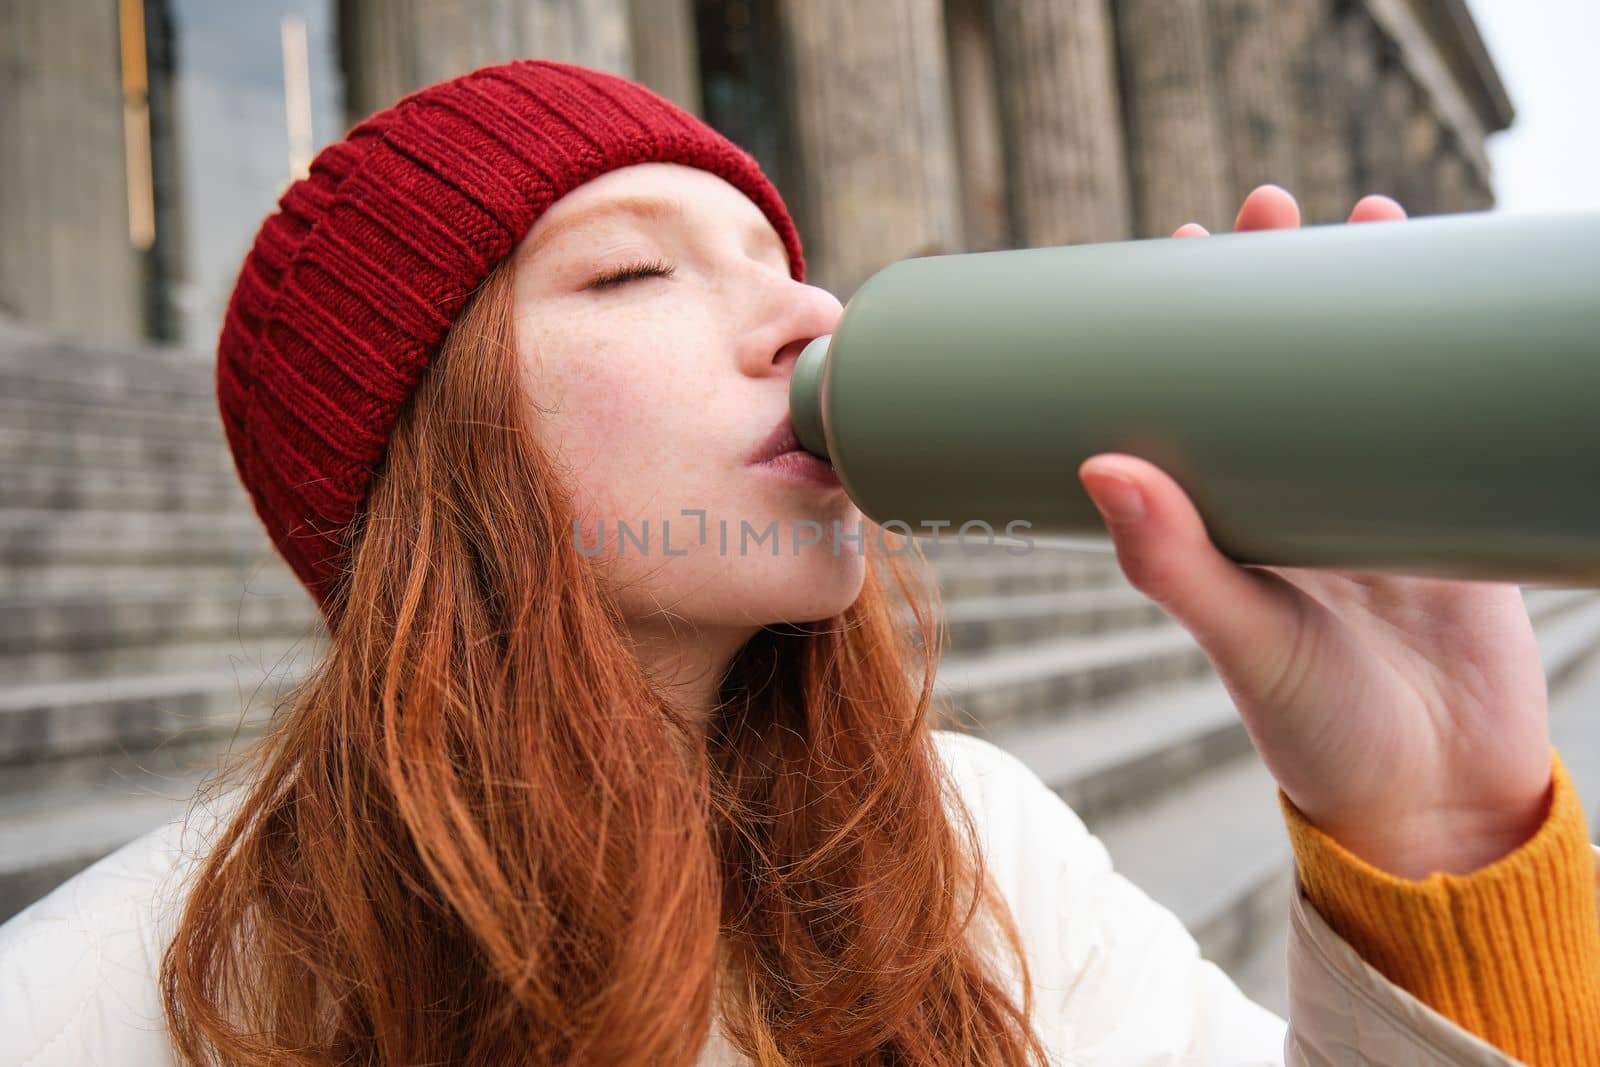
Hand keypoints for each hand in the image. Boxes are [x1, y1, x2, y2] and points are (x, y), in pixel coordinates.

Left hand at [1077, 185, 1552, 879]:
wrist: (1441, 800)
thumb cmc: (1320, 735)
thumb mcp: (1241, 642)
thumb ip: (1174, 565)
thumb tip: (1099, 463)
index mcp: (1226, 524)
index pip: (1191, 402)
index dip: (1179, 327)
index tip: (1171, 252)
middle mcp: (1292, 500)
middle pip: (1276, 367)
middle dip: (1273, 283)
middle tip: (1260, 209)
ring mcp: (1375, 499)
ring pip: (1361, 375)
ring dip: (1360, 296)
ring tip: (1356, 214)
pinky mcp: (1451, 513)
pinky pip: (1444, 414)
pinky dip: (1447, 351)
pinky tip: (1449, 285)